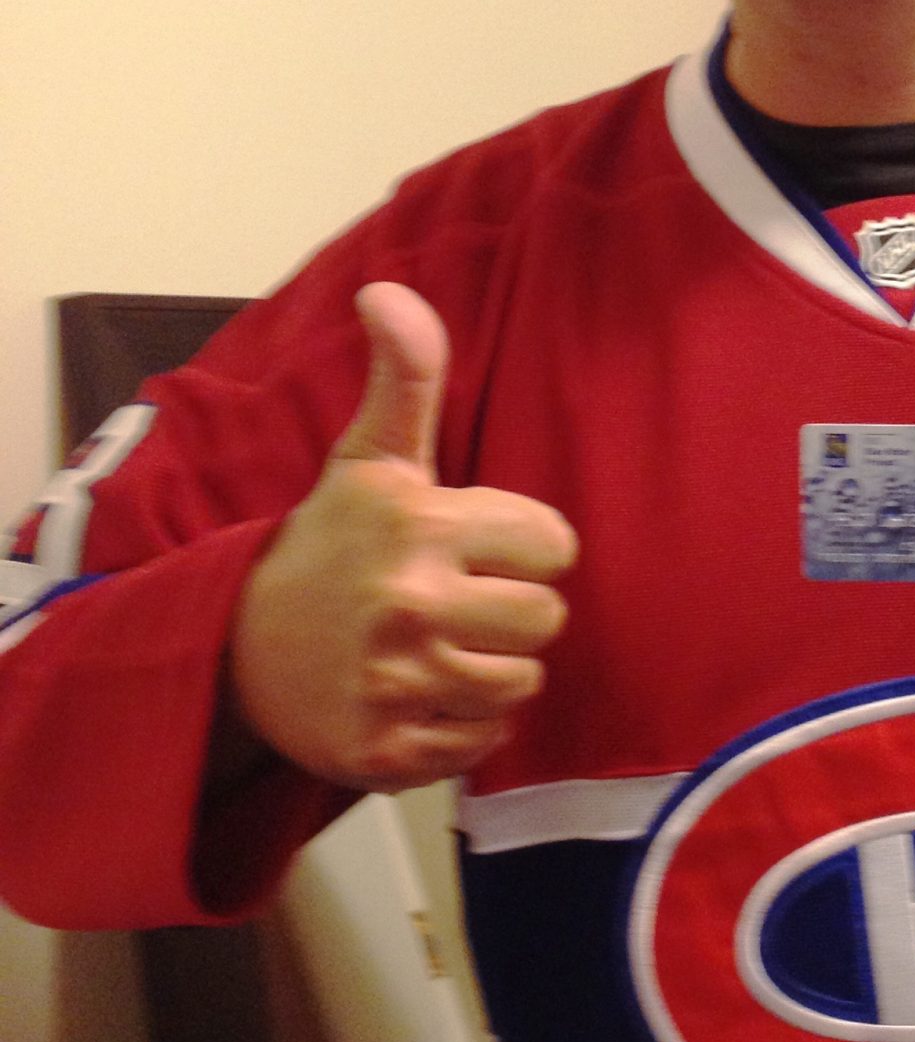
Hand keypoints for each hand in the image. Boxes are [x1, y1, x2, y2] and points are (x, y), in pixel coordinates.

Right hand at [229, 282, 577, 789]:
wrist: (233, 648)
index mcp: (418, 525)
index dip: (524, 547)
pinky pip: (481, 744)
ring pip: (522, 685)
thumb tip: (389, 291)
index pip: (554, 544)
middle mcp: (408, 603)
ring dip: (490, 672)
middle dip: (512, 613)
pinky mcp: (385, 750)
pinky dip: (461, 727)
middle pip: (546, 620)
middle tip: (456, 604)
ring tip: (438, 649)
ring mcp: (395, 682)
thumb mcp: (368, 459)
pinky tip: (418, 695)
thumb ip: (406, 376)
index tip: (477, 549)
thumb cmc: (328, 546)